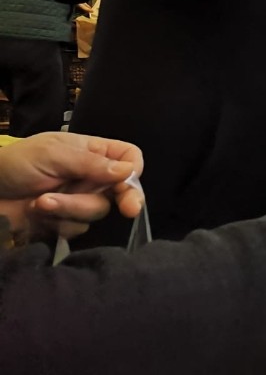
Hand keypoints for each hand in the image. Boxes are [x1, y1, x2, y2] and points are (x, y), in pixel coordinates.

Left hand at [0, 132, 143, 240]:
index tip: (127, 180)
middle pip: (122, 189)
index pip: (129, 158)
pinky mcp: (63, 222)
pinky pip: (76, 228)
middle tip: (129, 210)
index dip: (133, 169)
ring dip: (71, 208)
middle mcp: (91, 177)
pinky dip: (57, 222)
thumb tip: (129, 171)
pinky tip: (37, 212)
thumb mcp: (54, 154)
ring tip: (41, 202)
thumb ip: (92, 163)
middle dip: (123, 199)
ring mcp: (78, 200)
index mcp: (92, 152)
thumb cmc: (18, 164)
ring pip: (96, 212)